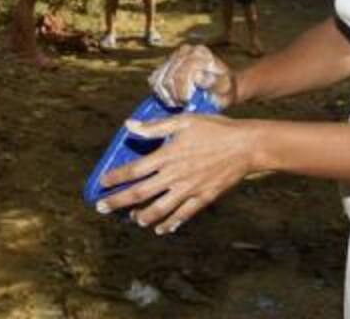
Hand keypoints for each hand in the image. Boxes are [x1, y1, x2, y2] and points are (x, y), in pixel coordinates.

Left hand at [97, 114, 257, 233]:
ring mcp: (189, 189)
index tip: (102, 182)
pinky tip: (161, 228)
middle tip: (102, 207)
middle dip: (118, 201)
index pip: (134, 169)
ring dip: (142, 216)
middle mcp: (175, 175)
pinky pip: (183, 215)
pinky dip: (170, 223)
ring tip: (132, 219)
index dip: (116, 177)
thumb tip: (129, 125)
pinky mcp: (203, 198)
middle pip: (140, 193)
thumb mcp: (184, 121)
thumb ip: (155, 126)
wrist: (246, 145)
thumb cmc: (215, 128)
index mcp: (168, 155)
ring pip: (159, 209)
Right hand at [149, 44, 235, 107]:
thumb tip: (196, 76)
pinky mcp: (166, 63)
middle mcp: (186, 50)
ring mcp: (174, 55)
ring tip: (178, 104)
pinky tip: (172, 98)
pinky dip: (160, 92)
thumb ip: (210, 82)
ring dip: (166, 95)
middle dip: (174, 96)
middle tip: (183, 106)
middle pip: (169, 77)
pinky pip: (154, 79)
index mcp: (201, 53)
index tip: (188, 103)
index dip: (182, 92)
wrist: (223, 84)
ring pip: (159, 79)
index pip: (182, 74)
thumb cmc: (224, 89)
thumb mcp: (223, 88)